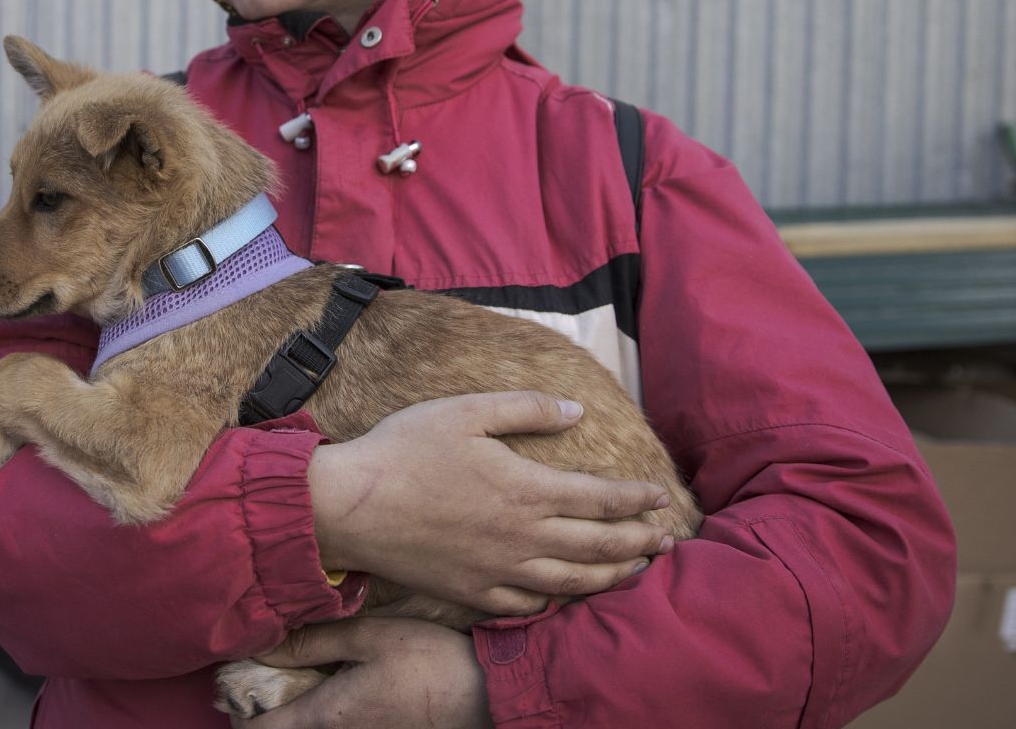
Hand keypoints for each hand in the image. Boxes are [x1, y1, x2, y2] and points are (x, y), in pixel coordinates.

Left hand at [230, 617, 491, 728]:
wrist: (489, 696)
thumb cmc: (431, 661)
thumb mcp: (370, 637)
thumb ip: (314, 642)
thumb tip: (265, 645)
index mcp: (328, 718)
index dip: (239, 709)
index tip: (235, 682)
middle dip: (262, 713)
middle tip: (262, 679)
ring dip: (293, 716)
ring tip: (294, 682)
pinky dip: (320, 719)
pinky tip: (332, 690)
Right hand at [308, 391, 674, 615]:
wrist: (349, 505)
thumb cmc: (404, 450)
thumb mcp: (466, 411)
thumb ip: (526, 409)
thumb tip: (577, 410)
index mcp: (527, 490)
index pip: (602, 499)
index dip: (637, 500)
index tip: (661, 498)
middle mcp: (523, 537)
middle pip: (598, 547)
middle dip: (639, 543)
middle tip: (666, 540)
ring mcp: (498, 570)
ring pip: (572, 582)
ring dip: (612, 577)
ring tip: (635, 571)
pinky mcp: (471, 592)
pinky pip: (527, 605)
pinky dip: (557, 603)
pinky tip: (566, 597)